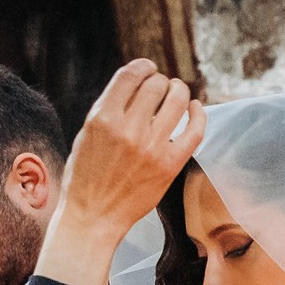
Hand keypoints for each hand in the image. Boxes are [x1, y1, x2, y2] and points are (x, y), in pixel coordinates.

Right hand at [35, 61, 204, 284]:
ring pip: (177, 100)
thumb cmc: (86, 176)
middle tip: (161, 88)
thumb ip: (110, 108)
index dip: (143, 67)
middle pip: (156, 85)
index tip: (148, 69)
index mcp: (102, 118)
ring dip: (179, 91)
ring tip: (177, 93)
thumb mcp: (87, 134)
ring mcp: (151, 148)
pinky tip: (195, 108)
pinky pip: (195, 130)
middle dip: (160, 81)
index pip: (131, 75)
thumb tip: (138, 84)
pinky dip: (199, 113)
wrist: (93, 217)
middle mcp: (127, 129)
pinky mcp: (169, 165)